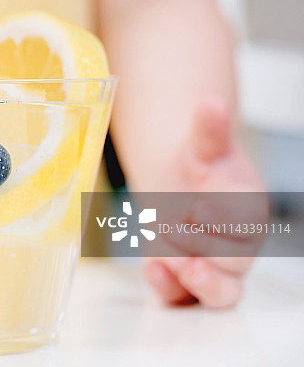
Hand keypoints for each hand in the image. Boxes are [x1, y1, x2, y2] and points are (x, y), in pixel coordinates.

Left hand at [142, 98, 268, 307]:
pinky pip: (184, 298)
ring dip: (199, 283)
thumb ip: (208, 130)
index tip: (198, 208)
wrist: (179, 188)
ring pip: (221, 293)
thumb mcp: (201, 146)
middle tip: (180, 236)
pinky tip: (151, 270)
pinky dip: (169, 289)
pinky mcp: (186, 282)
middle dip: (207, 253)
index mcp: (249, 210)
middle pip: (236, 263)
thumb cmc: (199, 169)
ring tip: (174, 263)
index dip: (224, 219)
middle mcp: (239, 245)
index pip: (246, 222)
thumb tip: (211, 102)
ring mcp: (214, 267)